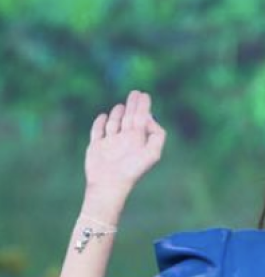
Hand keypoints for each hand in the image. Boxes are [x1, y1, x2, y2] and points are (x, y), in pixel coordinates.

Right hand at [83, 90, 165, 219]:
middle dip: (133, 105)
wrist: (110, 184)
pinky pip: (97, 132)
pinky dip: (99, 123)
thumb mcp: (153, 153)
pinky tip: (103, 116)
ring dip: (117, 114)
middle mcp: (125, 140)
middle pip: (129, 118)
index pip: (142, 119)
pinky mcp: (95, 147)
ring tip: (121, 106)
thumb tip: (149, 119)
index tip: (144, 95)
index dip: (144, 107)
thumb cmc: (133, 170)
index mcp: (138, 140)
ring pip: (114, 124)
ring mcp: (110, 143)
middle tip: (135, 93)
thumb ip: (157, 135)